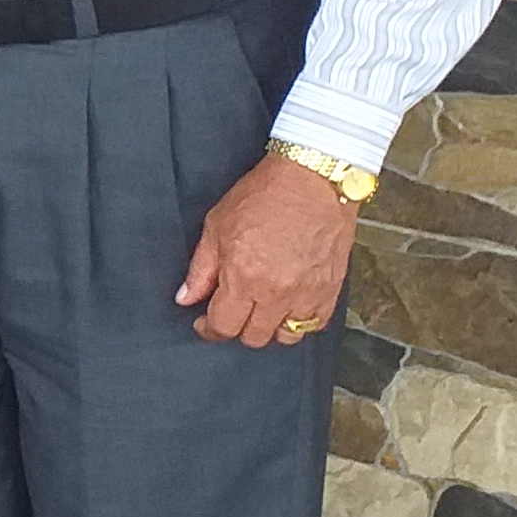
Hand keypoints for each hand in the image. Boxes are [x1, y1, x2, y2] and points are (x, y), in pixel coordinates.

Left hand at [177, 150, 361, 345]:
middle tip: (232, 311)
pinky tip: (290, 304)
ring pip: (286, 336)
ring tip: (262, 308)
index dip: (209, 329)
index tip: (204, 323)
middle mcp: (276, 294)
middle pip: (254, 337)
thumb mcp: (217, 226)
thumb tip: (185, 298)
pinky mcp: (332, 290)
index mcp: (244, 279)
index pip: (223, 326)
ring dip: (270, 327)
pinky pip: (315, 324)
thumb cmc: (263, 196)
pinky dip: (301, 320)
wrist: (313, 180)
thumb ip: (200, 269)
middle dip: (237, 328)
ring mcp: (307, 294)